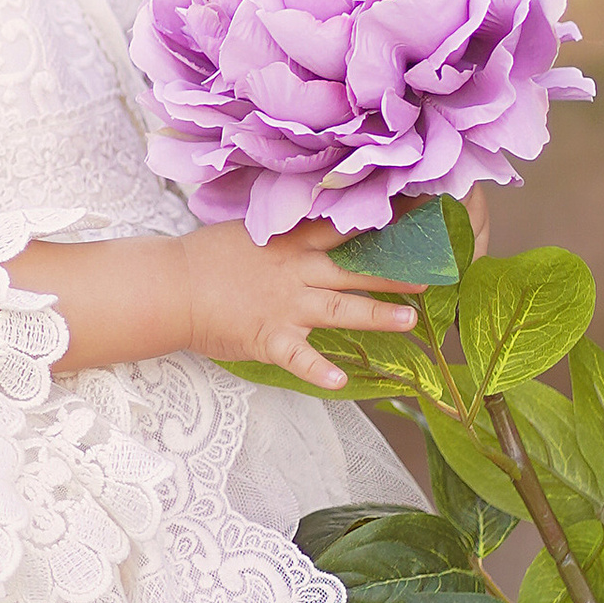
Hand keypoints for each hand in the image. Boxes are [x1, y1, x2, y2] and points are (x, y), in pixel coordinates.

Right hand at [177, 217, 420, 396]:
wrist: (172, 285)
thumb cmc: (207, 257)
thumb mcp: (252, 232)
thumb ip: (288, 231)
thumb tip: (316, 220)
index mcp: (292, 245)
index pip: (343, 231)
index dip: (381, 227)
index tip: (415, 223)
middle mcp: (296, 273)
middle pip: (354, 272)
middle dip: (393, 275)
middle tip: (431, 277)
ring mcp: (285, 306)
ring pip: (339, 309)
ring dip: (376, 314)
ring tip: (410, 320)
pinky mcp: (269, 338)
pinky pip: (299, 357)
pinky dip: (319, 370)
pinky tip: (341, 382)